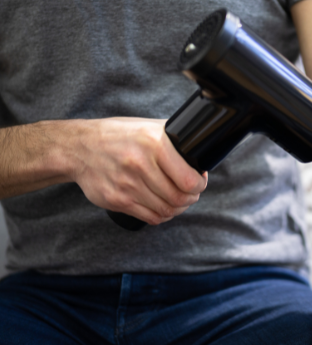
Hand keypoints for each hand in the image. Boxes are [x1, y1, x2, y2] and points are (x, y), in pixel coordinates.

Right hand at [71, 117, 206, 224]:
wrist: (79, 147)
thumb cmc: (118, 136)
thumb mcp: (148, 126)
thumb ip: (173, 138)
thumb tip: (200, 150)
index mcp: (154, 143)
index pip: (189, 180)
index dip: (200, 185)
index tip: (199, 182)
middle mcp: (140, 165)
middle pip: (179, 198)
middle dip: (191, 198)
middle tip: (191, 194)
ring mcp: (127, 185)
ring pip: (166, 210)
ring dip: (177, 208)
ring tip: (178, 200)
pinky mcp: (117, 200)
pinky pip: (150, 217)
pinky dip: (161, 216)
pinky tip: (162, 207)